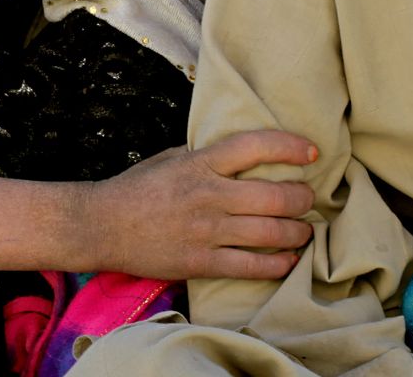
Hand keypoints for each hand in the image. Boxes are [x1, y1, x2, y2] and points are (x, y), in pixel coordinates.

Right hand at [72, 129, 317, 279]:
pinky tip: (288, 260)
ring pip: (271, 233)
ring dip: (298, 232)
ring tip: (304, 231)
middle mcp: (209, 195)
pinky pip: (252, 266)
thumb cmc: (135, 188)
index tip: (311, 152)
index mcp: (200, 163)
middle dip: (303, 198)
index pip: (255, 147)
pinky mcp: (201, 262)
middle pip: (275, 196)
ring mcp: (206, 231)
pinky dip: (278, 265)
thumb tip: (240, 153)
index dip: (289, 147)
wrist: (101, 225)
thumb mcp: (169, 158)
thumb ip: (205, 155)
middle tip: (309, 199)